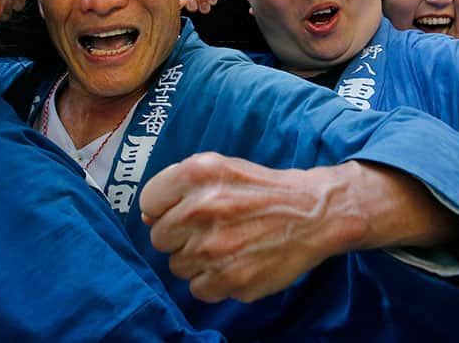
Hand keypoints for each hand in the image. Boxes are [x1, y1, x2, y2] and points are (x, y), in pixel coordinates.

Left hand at [139, 153, 361, 302]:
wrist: (312, 214)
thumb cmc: (262, 190)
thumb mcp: (222, 169)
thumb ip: (179, 187)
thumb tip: (146, 218)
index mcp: (197, 174)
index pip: (148, 201)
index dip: (164, 209)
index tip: (182, 211)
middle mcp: (202, 209)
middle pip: (159, 238)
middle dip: (180, 235)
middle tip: (210, 228)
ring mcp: (215, 247)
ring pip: (177, 266)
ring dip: (197, 260)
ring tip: (226, 244)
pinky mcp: (231, 279)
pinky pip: (198, 289)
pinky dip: (213, 281)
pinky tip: (234, 262)